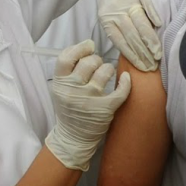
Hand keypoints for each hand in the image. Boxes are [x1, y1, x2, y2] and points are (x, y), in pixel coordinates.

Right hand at [46, 40, 131, 170]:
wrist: (73, 138)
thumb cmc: (69, 109)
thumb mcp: (60, 90)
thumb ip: (68, 71)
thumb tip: (87, 48)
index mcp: (60, 83)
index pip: (66, 57)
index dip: (80, 48)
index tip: (89, 47)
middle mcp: (73, 90)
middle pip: (88, 62)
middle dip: (96, 60)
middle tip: (97, 66)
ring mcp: (89, 99)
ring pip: (104, 71)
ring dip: (108, 69)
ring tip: (106, 74)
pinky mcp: (105, 109)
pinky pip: (120, 90)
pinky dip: (125, 82)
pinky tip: (125, 78)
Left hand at [96, 0, 162, 71]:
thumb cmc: (115, 2)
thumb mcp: (110, 17)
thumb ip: (120, 32)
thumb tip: (135, 56)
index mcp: (107, 20)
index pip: (120, 42)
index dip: (132, 56)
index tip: (143, 68)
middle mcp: (116, 11)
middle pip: (131, 35)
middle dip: (143, 52)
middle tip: (153, 65)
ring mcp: (129, 0)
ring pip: (139, 21)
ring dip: (149, 39)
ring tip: (157, 52)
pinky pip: (147, 3)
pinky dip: (153, 13)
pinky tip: (159, 24)